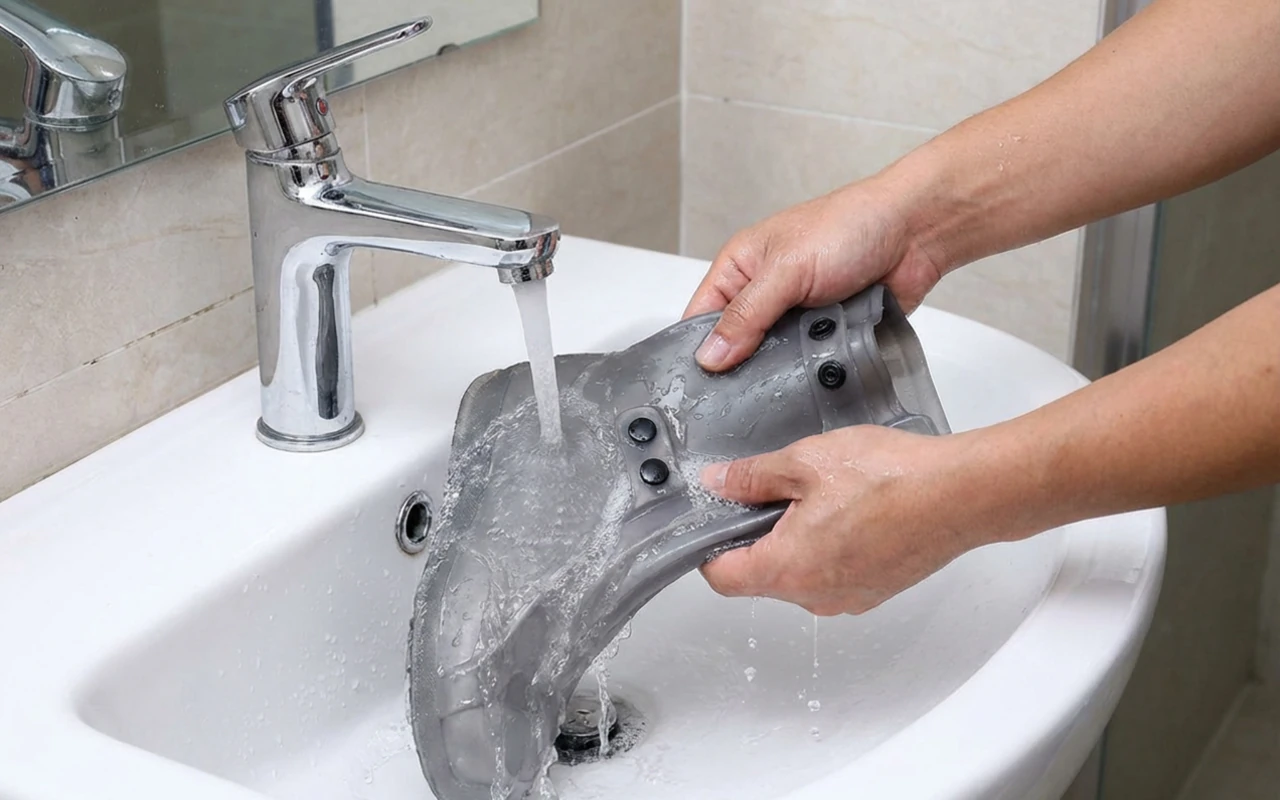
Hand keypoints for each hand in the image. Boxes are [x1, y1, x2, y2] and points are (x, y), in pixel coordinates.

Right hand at [683, 177, 945, 371]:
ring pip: (771, 360)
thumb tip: (710, 356)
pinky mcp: (825, 334)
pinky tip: (809, 382)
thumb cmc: (851, 226)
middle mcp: (764, 293)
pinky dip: (809, 372)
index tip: (696, 386)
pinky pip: (807, 364)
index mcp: (741, 267)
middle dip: (738, 368)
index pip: (700, 317)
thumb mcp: (786, 269)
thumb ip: (747, 315)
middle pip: (734, 345)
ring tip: (775, 390)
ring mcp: (795, 316)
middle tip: (735, 400)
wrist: (916, 233)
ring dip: (778, 371)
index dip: (696, 351)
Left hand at [699, 425, 994, 614]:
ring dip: (797, 540)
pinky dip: (832, 546)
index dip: (709, 548)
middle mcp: (816, 596)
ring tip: (820, 494)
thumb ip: (753, 477)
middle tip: (772, 491)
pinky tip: (851, 507)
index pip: (723, 578)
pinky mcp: (878, 589)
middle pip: (761, 576)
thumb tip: (718, 483)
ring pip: (801, 575)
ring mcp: (851, 597)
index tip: (714, 521)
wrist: (960, 493)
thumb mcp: (805, 463)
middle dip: (757, 536)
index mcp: (787, 570)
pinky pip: (837, 573)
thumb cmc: (890, 480)